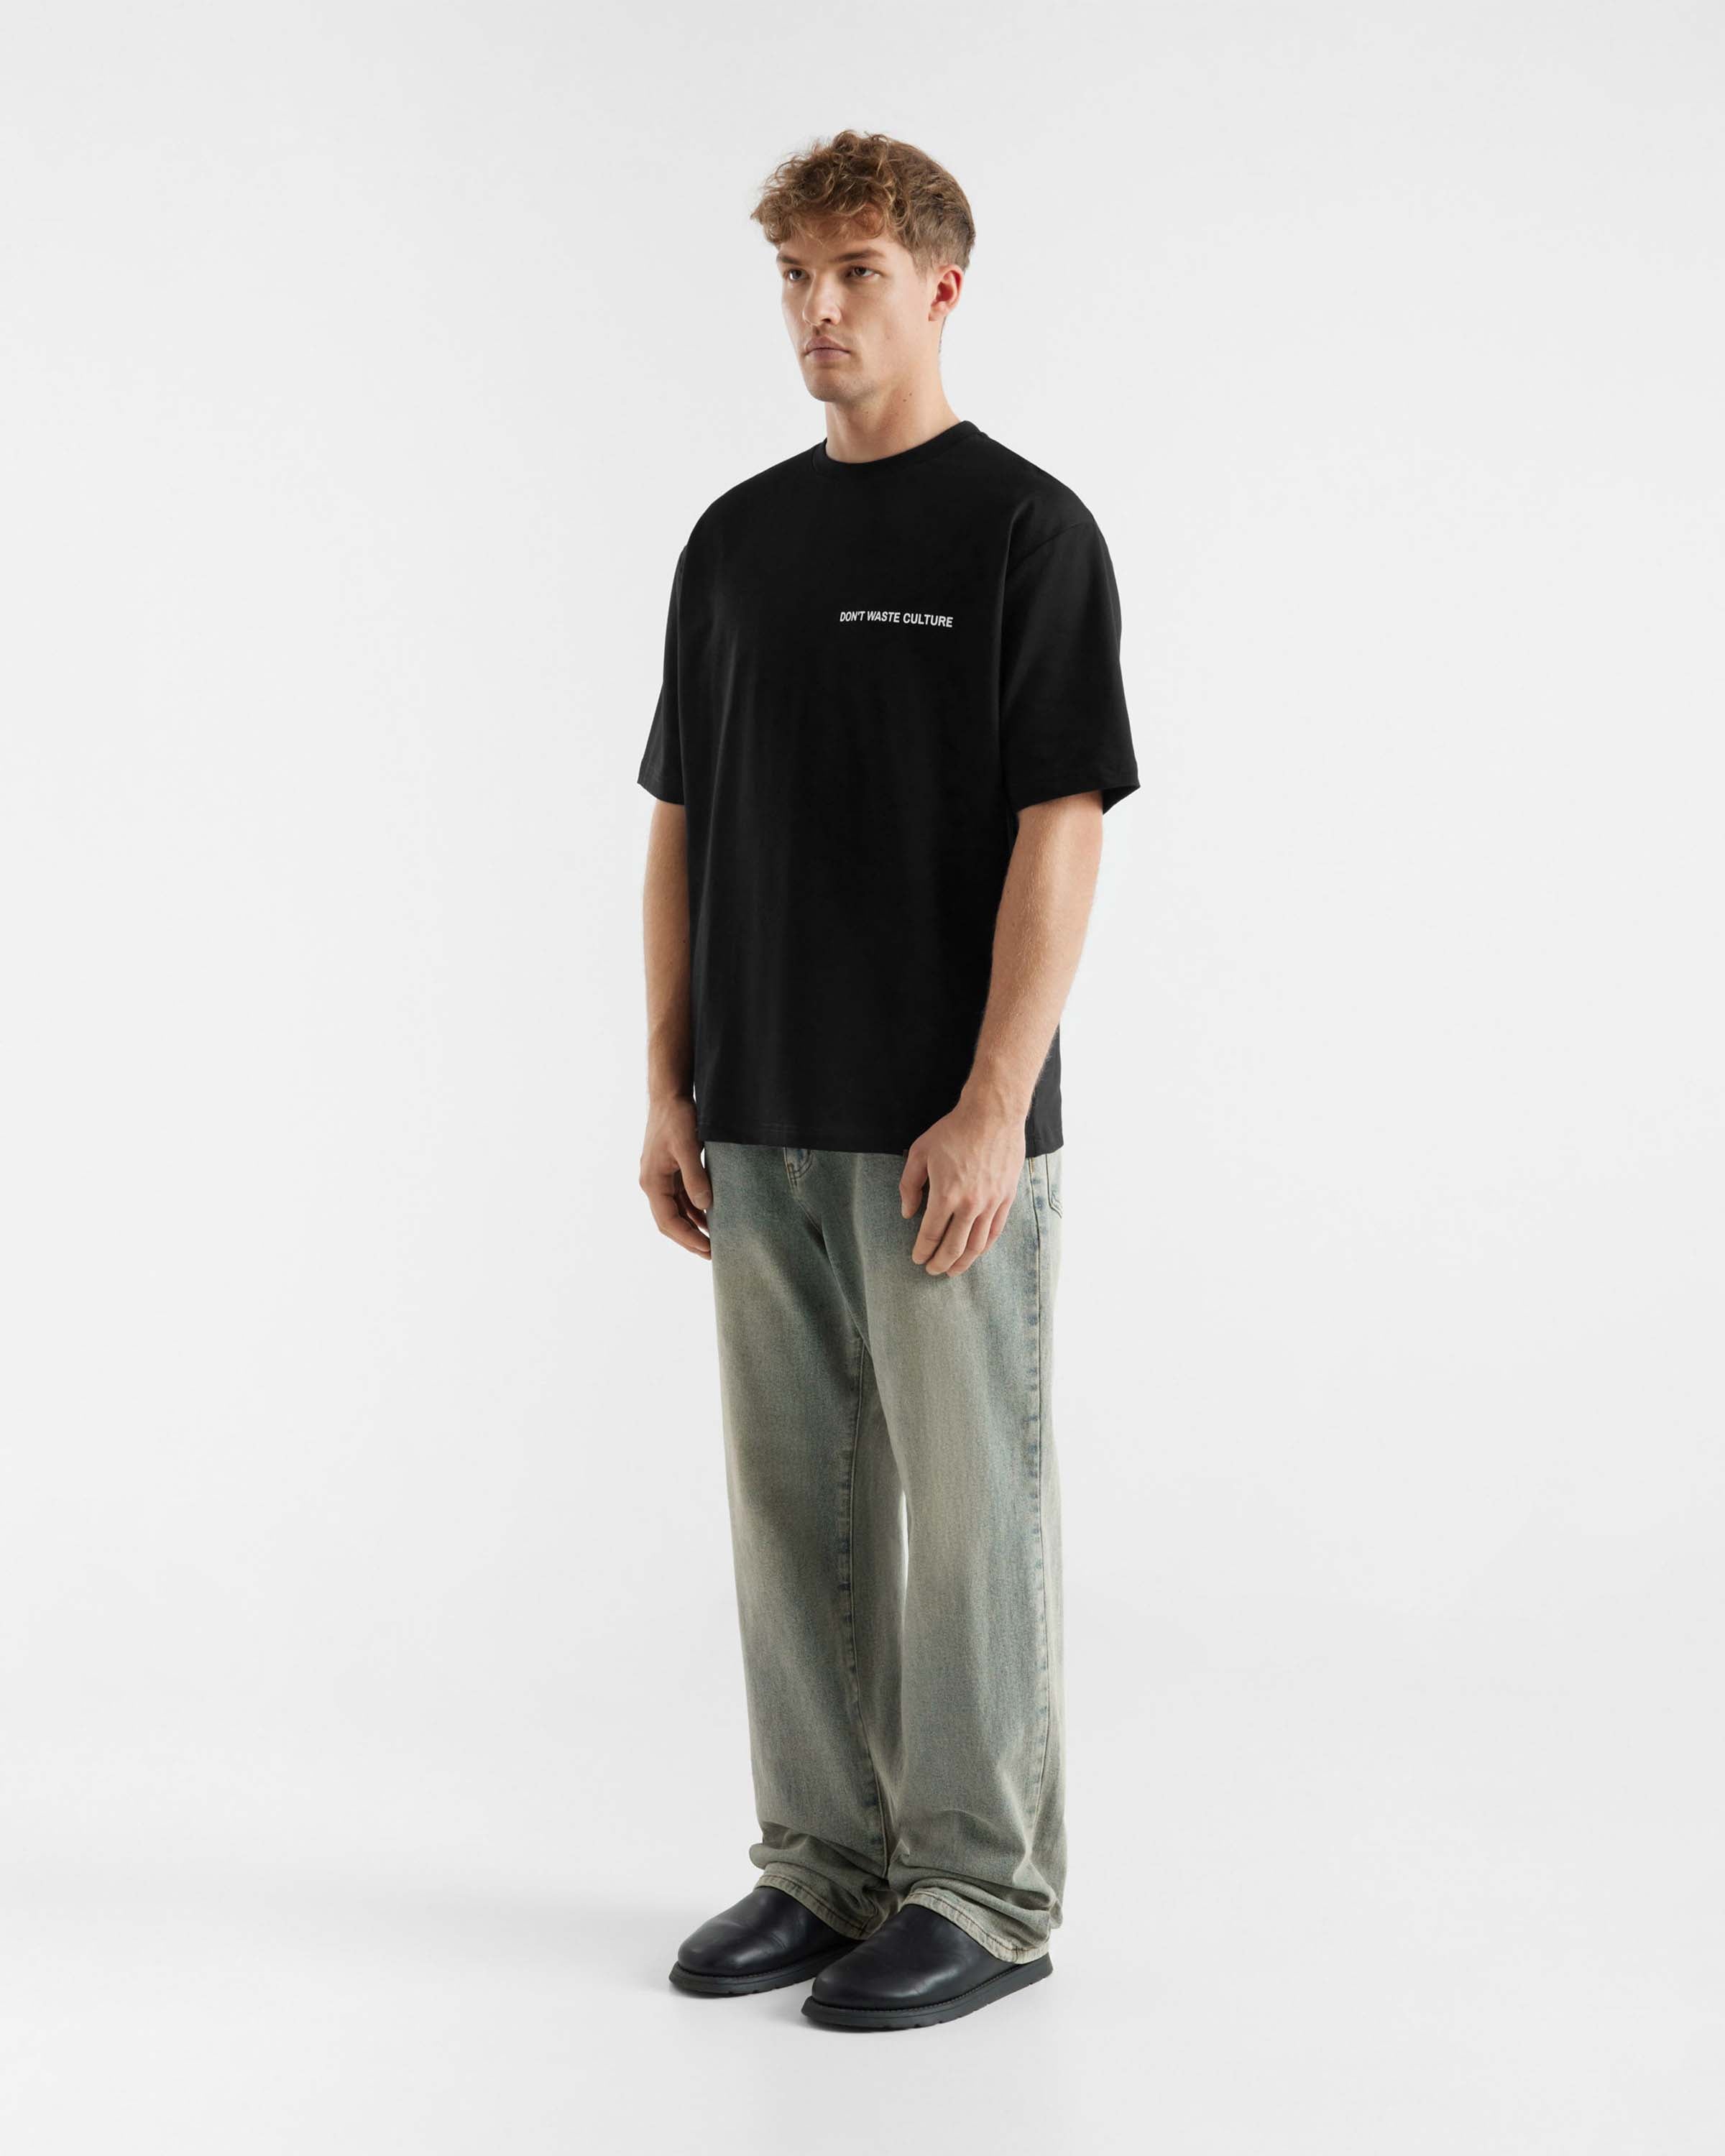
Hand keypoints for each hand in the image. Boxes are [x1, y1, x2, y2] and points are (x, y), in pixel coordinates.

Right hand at [640, 1093, 712, 1256]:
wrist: (669, 1094)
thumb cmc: (677, 1117)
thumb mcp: (689, 1147)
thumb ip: (695, 1177)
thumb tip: (705, 1206)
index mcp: (652, 1181)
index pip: (668, 1221)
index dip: (688, 1238)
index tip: (707, 1249)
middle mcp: (652, 1183)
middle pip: (669, 1221)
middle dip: (689, 1238)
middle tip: (712, 1253)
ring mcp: (660, 1177)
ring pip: (675, 1211)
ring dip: (692, 1226)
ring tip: (713, 1240)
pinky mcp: (669, 1170)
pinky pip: (680, 1197)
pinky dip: (693, 1210)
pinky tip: (709, 1216)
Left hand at [899, 1102, 1024, 1275]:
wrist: (993, 1115)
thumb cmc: (953, 1131)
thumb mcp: (920, 1152)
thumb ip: (909, 1185)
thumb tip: (907, 1213)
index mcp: (945, 1194)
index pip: (931, 1234)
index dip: (922, 1250)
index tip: (917, 1259)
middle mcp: (970, 1204)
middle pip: (953, 1246)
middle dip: (940, 1263)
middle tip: (932, 1271)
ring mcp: (991, 1203)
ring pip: (977, 1245)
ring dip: (963, 1262)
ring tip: (953, 1270)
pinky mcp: (1006, 1198)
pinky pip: (995, 1231)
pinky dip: (984, 1247)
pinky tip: (976, 1252)